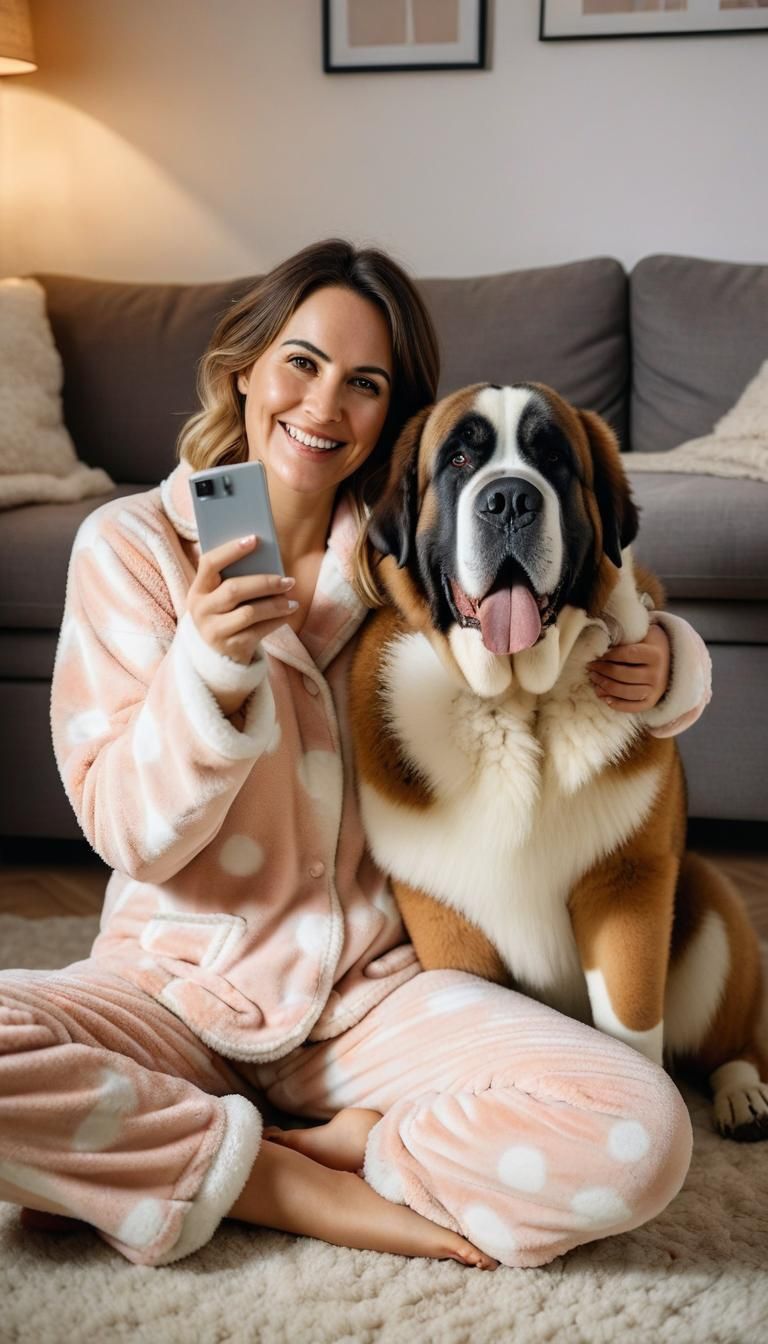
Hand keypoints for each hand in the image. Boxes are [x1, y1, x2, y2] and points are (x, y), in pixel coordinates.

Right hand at [187, 534, 295, 666]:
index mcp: (197, 590)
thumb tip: (267, 558)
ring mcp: (213, 631)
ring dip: (276, 605)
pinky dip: (276, 621)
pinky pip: (258, 631)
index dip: (231, 550)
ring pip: (249, 612)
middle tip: (288, 581)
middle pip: (234, 589)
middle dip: (265, 583)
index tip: (254, 539)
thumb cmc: (225, 615)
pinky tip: (287, 613)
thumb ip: (235, 579)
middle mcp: (201, 610)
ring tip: (292, 601)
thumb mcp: (221, 597)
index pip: (209, 563)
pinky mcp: (230, 647)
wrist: (216, 656)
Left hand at [587, 623, 669, 712]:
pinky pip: (631, 707)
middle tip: (591, 667)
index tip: (597, 656)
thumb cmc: (650, 645)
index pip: (626, 655)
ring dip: (605, 687)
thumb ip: (626, 639)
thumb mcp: (643, 635)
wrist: (671, 660)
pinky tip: (603, 696)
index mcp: (655, 655)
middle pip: (623, 675)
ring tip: (594, 680)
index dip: (608, 656)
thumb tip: (600, 644)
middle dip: (602, 671)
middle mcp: (657, 674)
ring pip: (625, 692)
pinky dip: (615, 704)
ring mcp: (655, 690)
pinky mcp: (652, 702)